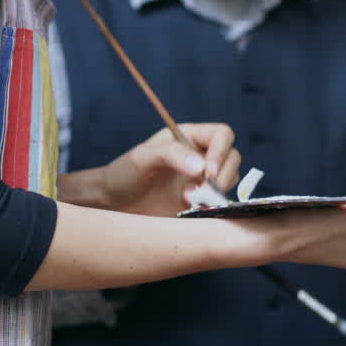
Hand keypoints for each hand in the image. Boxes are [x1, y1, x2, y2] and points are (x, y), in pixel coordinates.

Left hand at [59, 123, 240, 216]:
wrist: (113, 205)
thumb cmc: (124, 174)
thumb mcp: (143, 157)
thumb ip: (171, 154)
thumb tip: (201, 167)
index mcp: (189, 137)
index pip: (222, 135)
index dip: (221, 151)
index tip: (207, 172)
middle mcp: (200, 156)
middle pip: (232, 157)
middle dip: (222, 175)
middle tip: (201, 191)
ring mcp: (202, 180)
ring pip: (230, 180)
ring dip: (217, 192)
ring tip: (189, 201)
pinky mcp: (201, 201)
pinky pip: (221, 201)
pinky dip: (213, 206)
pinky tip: (192, 210)